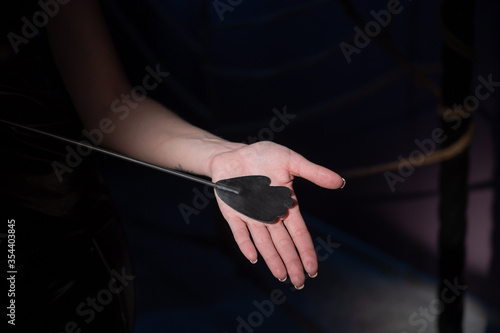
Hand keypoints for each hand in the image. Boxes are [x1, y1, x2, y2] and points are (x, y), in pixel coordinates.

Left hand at [208, 141, 344, 288]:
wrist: (234, 153)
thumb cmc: (263, 156)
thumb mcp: (291, 161)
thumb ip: (314, 173)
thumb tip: (339, 182)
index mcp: (285, 204)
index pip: (299, 233)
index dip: (305, 251)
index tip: (313, 269)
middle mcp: (269, 215)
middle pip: (283, 244)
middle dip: (292, 263)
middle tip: (300, 282)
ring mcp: (251, 216)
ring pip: (264, 243)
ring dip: (273, 259)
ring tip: (282, 276)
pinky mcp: (232, 213)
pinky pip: (240, 232)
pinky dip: (246, 245)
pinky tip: (254, 258)